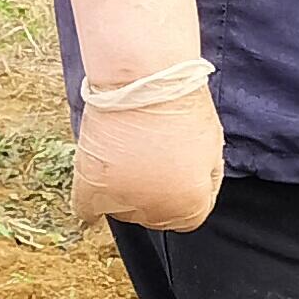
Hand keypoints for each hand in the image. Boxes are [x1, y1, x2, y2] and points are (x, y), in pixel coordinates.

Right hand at [72, 67, 224, 233]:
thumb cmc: (181, 107)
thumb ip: (204, 181)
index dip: (184, 191)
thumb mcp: (212, 149)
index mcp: (190, 204)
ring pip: (122, 210)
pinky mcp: (90, 185)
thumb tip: (193, 192)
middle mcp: (155, 211)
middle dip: (156, 191)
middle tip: (151, 158)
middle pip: (154, 215)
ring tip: (128, 157)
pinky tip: (96, 194)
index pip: (188, 217)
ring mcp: (121, 201)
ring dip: (125, 191)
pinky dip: (90, 205)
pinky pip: (86, 209)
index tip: (177, 170)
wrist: (144, 81)